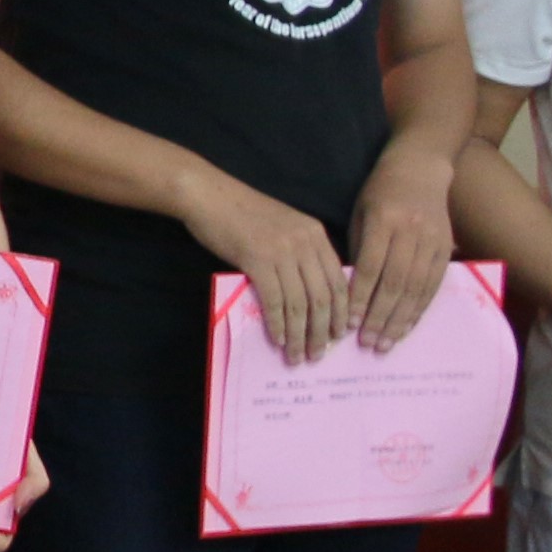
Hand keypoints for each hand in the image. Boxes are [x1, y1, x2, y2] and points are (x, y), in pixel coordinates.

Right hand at [181, 176, 353, 361]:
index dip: (342, 312)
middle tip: (319, 354)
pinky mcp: (258, 260)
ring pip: (300, 304)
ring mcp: (282, 251)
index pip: (339, 281)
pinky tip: (278, 339)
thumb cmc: (242, 213)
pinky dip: (278, 324)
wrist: (209, 196)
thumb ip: (301, 253)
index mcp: (316, 234)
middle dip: (323, 331)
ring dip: (300, 335)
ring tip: (298, 356)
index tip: (339, 336)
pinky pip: (274, 301)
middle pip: (323, 297)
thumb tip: (309, 294)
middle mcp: (305, 243)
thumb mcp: (284, 227)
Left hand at [343, 151, 456, 352]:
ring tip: (386, 343)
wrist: (421, 168)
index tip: (350, 324)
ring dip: (401, 319)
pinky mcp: (446, 248)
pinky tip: (407, 326)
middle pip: (395, 282)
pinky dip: (419, 308)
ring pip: (417, 288)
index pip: (371, 267)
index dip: (361, 298)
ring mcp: (432, 241)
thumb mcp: (361, 213)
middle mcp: (410, 232)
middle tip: (368, 343)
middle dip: (381, 317)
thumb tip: (350, 292)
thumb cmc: (380, 192)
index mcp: (384, 220)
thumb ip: (358, 248)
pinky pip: (433, 285)